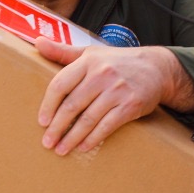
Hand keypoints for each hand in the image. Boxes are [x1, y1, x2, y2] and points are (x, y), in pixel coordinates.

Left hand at [34, 40, 193, 154]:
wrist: (156, 68)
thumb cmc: (117, 62)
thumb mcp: (91, 52)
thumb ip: (63, 51)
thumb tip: (37, 42)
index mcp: (88, 61)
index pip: (61, 84)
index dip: (48, 105)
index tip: (41, 121)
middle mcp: (102, 74)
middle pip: (72, 105)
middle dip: (57, 127)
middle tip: (47, 142)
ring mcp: (117, 90)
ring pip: (88, 119)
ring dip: (72, 137)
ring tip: (61, 149)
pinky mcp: (130, 105)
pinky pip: (107, 126)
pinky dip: (93, 139)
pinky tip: (83, 147)